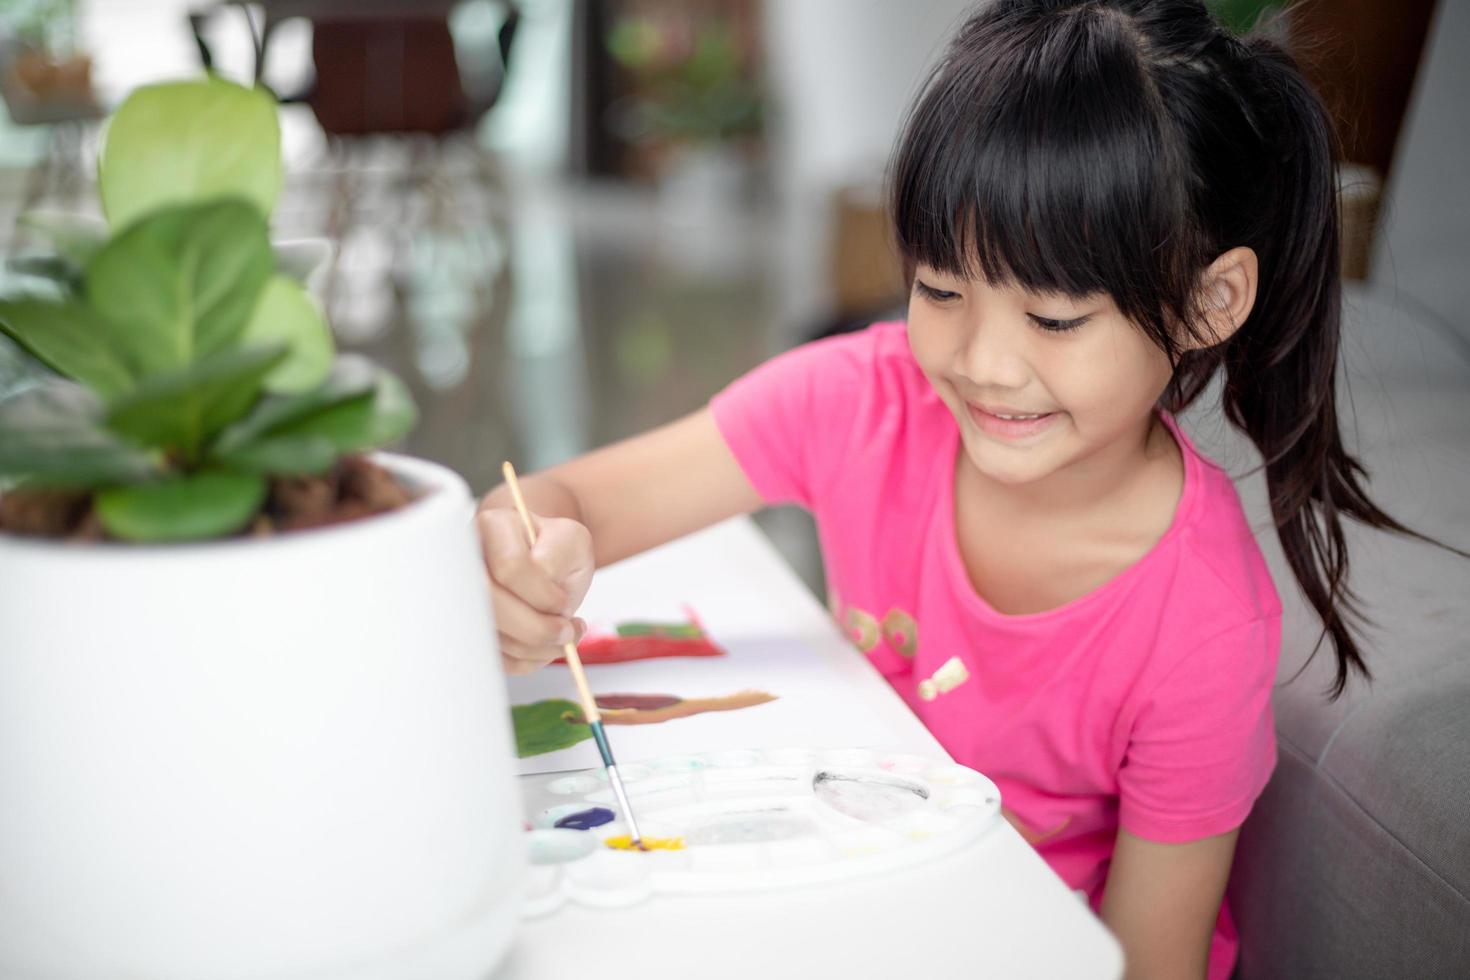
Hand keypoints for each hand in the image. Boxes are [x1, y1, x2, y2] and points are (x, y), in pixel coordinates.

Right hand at [476, 508, 594, 674]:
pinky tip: (545, 647)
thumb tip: (542, 590)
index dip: (543, 594)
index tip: (564, 603)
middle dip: (535, 629)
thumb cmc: (558, 551)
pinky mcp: (467, 626)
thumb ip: (559, 557)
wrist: (545, 563)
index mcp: (494, 526)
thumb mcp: (572, 541)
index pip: (510, 566)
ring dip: (534, 648)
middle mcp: (467, 558)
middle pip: (489, 603)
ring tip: (563, 636)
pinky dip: (524, 661)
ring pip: (488, 634)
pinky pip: (491, 656)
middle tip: (566, 633)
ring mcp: (461, 594)